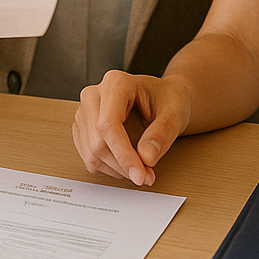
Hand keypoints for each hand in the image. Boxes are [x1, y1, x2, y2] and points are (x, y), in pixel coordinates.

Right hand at [73, 71, 191, 185]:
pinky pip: (89, 157)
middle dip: (123, 165)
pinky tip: (127, 163)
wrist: (163, 99)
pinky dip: (110, 168)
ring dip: (117, 169)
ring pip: (91, 153)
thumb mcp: (174, 114)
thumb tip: (146, 158)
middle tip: (147, 175)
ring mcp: (85, 112)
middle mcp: (94, 95)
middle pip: (97, 142)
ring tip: (141, 169)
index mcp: (115, 83)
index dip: (123, 154)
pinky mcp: (83, 129)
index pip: (108, 124)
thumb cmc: (168, 100)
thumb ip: (162, 134)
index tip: (140, 174)